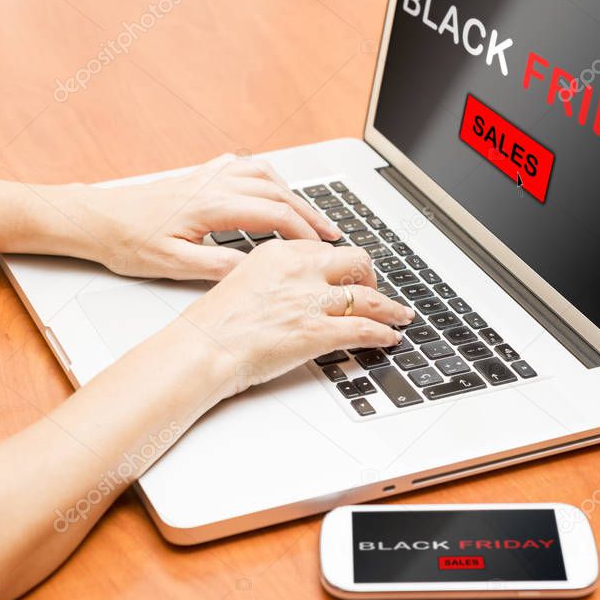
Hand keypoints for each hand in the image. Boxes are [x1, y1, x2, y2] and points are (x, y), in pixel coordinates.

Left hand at [49, 153, 340, 279]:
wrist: (96, 219)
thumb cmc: (127, 242)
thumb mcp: (172, 265)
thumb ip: (217, 266)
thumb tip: (255, 269)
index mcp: (210, 204)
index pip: (273, 213)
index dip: (303, 232)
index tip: (321, 249)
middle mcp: (212, 183)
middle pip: (277, 191)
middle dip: (309, 212)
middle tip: (332, 234)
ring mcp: (206, 175)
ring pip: (265, 174)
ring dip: (293, 193)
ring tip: (311, 215)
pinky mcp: (199, 175)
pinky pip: (245, 166)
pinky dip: (268, 177)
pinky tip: (273, 188)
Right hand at [176, 240, 416, 397]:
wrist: (200, 349)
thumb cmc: (212, 325)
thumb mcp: (241, 282)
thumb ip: (273, 279)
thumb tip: (292, 291)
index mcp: (279, 252)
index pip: (326, 250)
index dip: (345, 265)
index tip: (350, 274)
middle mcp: (298, 270)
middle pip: (355, 261)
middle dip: (372, 278)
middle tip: (375, 292)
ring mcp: (309, 300)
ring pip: (367, 296)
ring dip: (390, 308)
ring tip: (399, 315)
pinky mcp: (316, 331)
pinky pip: (363, 328)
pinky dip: (383, 333)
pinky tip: (388, 338)